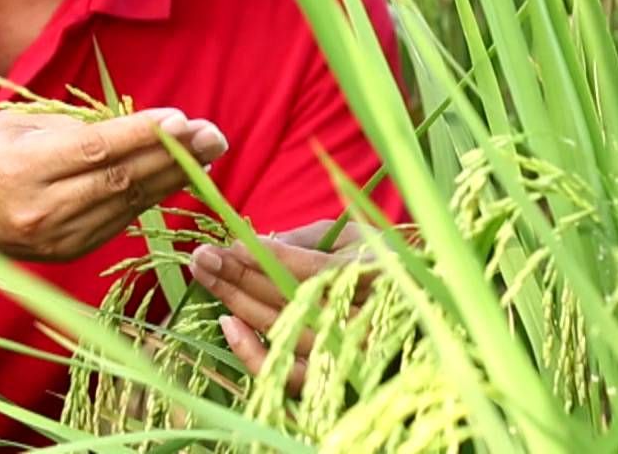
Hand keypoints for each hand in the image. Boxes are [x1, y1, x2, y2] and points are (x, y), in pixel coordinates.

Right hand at [0, 107, 227, 262]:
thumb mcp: (8, 125)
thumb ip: (65, 125)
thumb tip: (128, 124)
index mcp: (21, 169)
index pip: (93, 150)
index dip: (140, 135)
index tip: (181, 118)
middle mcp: (43, 208)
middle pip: (120, 179)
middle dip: (173, 154)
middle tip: (215, 134)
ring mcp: (60, 236)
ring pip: (128, 201)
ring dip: (174, 174)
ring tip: (210, 150)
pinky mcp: (73, 249)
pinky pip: (122, 217)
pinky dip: (154, 193)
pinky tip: (180, 172)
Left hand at [189, 218, 369, 391]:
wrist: (414, 308)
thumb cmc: (379, 262)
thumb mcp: (351, 236)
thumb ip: (306, 240)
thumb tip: (257, 244)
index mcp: (377, 278)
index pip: (316, 271)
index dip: (271, 259)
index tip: (231, 245)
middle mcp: (366, 321)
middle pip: (292, 300)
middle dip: (241, 275)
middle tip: (203, 256)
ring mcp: (349, 355)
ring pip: (283, 332)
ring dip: (236, 301)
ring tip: (204, 274)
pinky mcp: (331, 380)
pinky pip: (287, 376)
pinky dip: (254, 353)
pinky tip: (227, 322)